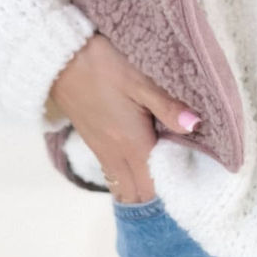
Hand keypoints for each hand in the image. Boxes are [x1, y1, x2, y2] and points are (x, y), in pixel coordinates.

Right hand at [45, 32, 201, 203]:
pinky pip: (111, 171)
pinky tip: (136, 167)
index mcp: (133, 144)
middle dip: (154, 198)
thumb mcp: (141, 81)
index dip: (170, 194)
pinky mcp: (92, 139)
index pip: (152, 187)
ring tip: (159, 186)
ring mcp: (101, 148)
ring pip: (122, 184)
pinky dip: (125, 178)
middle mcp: (115, 154)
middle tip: (178, 192)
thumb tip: (196, 126)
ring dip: (138, 190)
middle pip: (136, 192)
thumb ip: (168, 107)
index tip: (190, 192)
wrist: (59, 58)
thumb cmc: (104, 66)